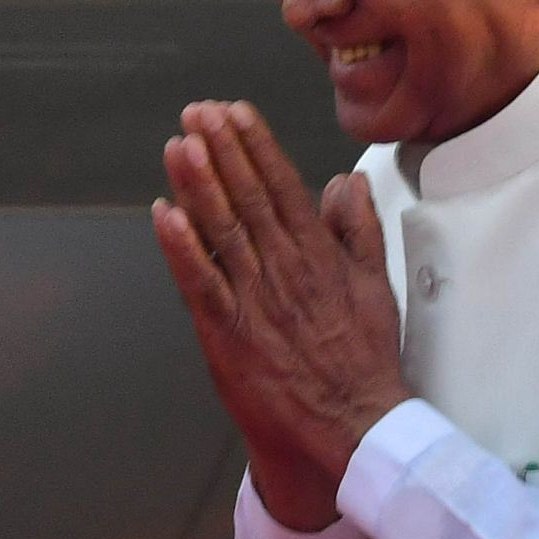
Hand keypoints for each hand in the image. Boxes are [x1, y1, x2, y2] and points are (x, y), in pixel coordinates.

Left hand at [151, 99, 409, 531]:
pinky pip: (200, 283)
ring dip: (198, 183)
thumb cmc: (363, 364)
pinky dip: (181, 248)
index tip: (234, 112)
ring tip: (178, 143)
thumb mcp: (376, 287)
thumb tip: (346, 183)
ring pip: (222, 230)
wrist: (353, 427)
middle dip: (220, 150)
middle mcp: (285, 269)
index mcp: (319, 255)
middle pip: (247, 197)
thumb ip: (359, 230)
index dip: (256, 146)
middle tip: (196, 112)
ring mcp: (256, 301)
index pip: (282, 186)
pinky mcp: (231, 334)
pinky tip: (163, 214)